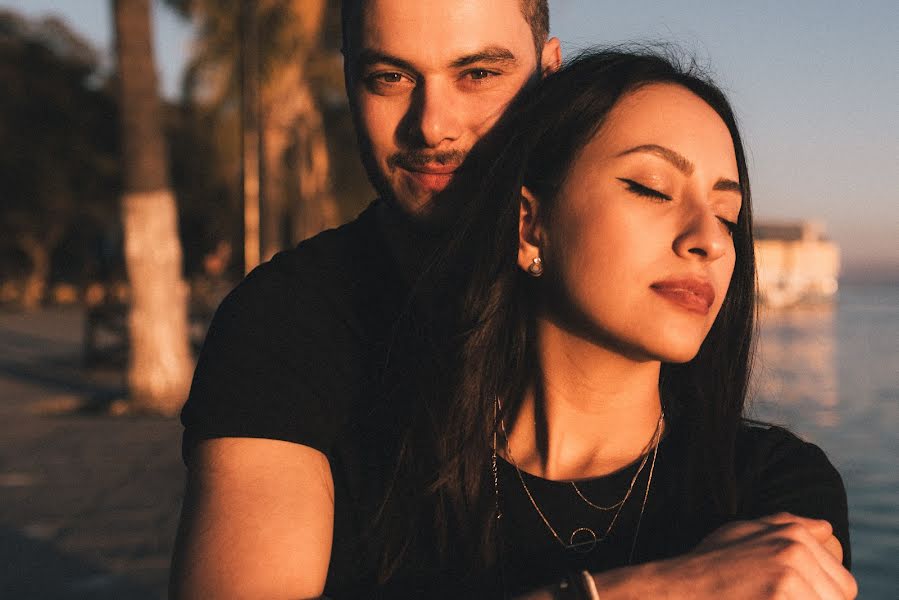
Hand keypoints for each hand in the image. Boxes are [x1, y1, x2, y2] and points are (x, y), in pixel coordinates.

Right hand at [594, 512, 856, 598]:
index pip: (843, 584)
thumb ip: (786, 527)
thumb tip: (826, 528)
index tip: (785, 597)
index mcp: (792, 534)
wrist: (675, 591)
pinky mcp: (780, 596)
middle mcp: (794, 548)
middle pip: (841, 598)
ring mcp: (788, 575)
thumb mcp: (742, 534)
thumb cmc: (707, 568)